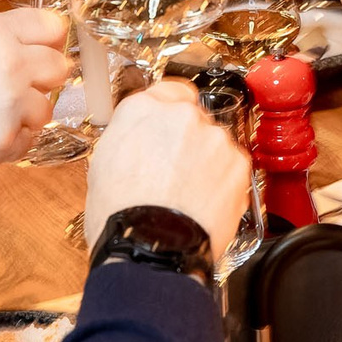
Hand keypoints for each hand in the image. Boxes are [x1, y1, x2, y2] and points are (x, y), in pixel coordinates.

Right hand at [0, 8, 70, 187]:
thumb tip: (23, 32)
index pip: (50, 26)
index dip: (49, 37)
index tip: (46, 46)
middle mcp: (9, 65)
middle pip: (59, 65)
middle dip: (44, 73)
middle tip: (23, 82)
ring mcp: (10, 106)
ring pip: (46, 105)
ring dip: (28, 109)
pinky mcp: (6, 141)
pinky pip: (29, 138)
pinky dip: (13, 137)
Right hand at [84, 80, 250, 262]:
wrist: (151, 250)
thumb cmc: (121, 217)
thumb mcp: (104, 164)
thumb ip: (129, 138)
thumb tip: (139, 141)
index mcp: (141, 109)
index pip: (166, 91)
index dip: (168, 113)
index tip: (168, 129)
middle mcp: (181, 115)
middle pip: (192, 118)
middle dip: (187, 141)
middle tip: (173, 171)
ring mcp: (213, 137)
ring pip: (214, 142)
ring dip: (206, 161)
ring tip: (187, 193)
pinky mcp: (238, 163)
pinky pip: (232, 165)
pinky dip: (223, 180)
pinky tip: (203, 202)